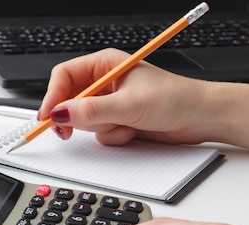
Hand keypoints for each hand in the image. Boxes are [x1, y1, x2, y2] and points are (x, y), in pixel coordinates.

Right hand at [39, 48, 212, 145]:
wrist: (200, 117)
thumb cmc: (175, 98)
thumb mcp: (129, 104)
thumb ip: (91, 110)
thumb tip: (60, 113)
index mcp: (106, 64)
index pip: (64, 76)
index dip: (52, 96)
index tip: (48, 117)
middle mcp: (105, 83)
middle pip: (70, 100)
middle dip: (76, 117)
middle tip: (71, 130)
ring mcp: (111, 104)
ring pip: (85, 121)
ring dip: (102, 128)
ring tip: (124, 123)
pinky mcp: (118, 122)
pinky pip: (100, 134)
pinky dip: (114, 136)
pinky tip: (132, 131)